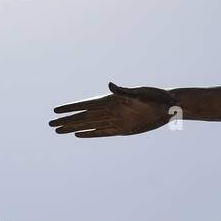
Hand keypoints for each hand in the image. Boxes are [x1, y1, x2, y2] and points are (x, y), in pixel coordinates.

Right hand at [50, 82, 174, 137]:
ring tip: (59, 131)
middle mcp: (110, 111)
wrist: (169, 106)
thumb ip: (124, 91)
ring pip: (90, 126)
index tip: (55, 111)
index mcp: (111, 101)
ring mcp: (115, 121)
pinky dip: (91, 134)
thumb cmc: (157, 97)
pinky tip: (79, 135)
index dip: (70, 108)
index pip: (85, 105)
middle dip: (67, 121)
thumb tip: (110, 85)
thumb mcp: (141, 93)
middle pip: (83, 117)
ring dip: (74, 128)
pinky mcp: (123, 130)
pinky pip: (103, 133)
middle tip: (50, 125)